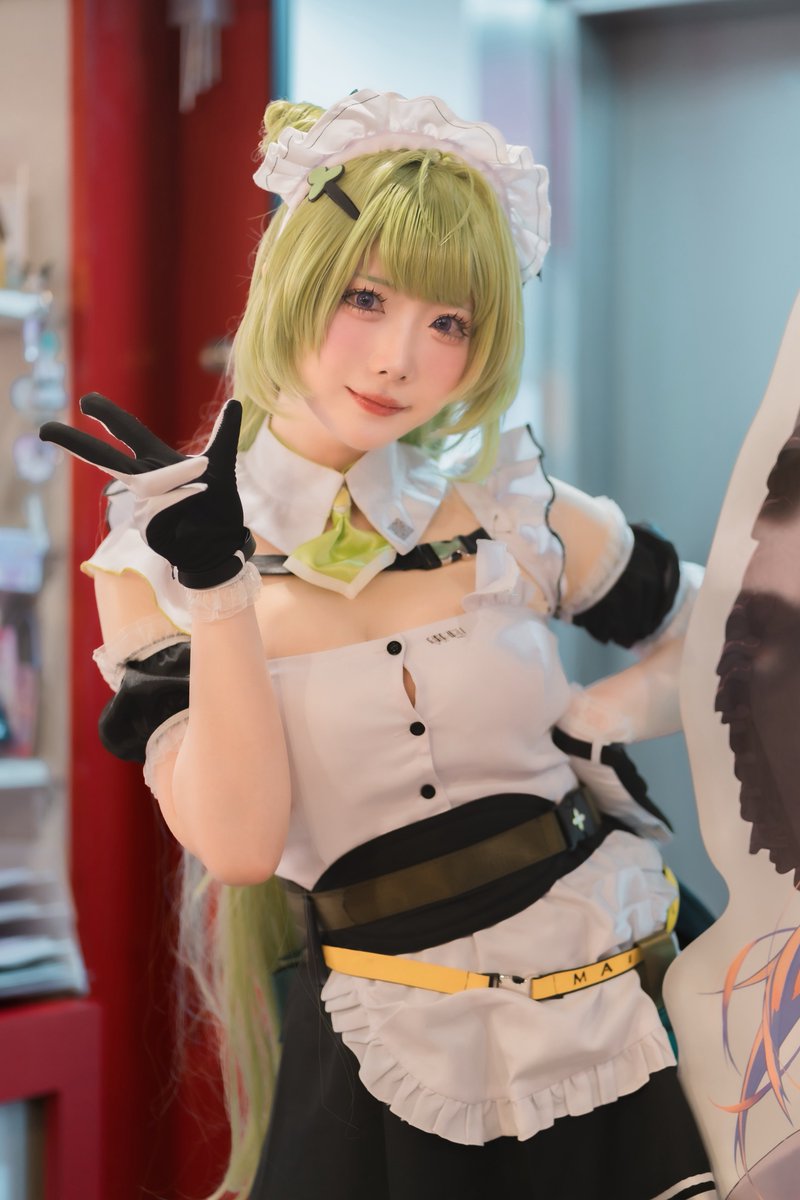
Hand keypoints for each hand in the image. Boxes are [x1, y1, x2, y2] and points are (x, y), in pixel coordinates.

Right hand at [40, 393, 254, 587]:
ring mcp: (140, 506)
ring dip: (179, 483)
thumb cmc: (218, 507)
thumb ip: (225, 435)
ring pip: (150, 485)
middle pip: (104, 459)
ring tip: (202, 491)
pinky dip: (178, 503)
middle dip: (76, 444)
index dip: (108, 416)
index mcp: (157, 461)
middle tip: (45, 430)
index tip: (85, 402)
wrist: (221, 546)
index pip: (127, 432)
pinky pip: (158, 507)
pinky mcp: (145, 528)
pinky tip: (190, 512)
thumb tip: (237, 402)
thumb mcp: (224, 467)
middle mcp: (143, 482)